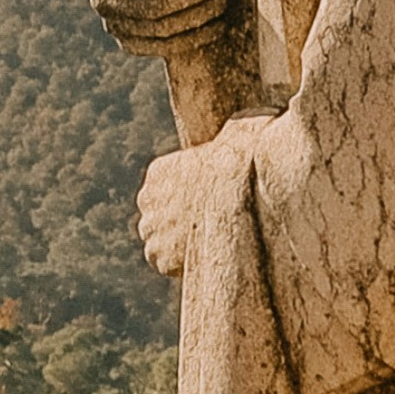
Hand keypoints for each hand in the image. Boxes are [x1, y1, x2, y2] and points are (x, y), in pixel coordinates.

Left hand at [136, 133, 253, 268]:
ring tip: (204, 250)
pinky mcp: (158, 254)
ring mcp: (150, 226)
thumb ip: (233, 136)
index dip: (185, 204)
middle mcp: (147, 198)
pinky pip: (162, 263)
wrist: (236, 188)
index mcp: (159, 172)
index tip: (204, 210)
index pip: (164, 193)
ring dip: (174, 246)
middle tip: (206, 233)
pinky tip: (199, 261)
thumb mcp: (237, 135)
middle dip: (176, 225)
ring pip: (156, 241)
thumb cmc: (245, 160)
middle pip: (157, 217)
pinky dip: (177, 266)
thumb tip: (247, 127)